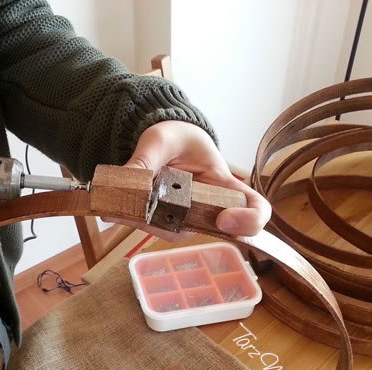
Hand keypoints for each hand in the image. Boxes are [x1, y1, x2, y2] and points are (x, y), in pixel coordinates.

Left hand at [124, 121, 270, 235]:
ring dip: (147, 220)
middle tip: (142, 207)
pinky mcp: (165, 220)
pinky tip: (115, 208)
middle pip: (210, 231)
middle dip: (175, 221)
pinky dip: (134, 219)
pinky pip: (153, 226)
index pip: (256, 209)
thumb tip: (127, 182)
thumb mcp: (161, 139)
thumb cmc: (175, 135)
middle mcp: (210, 207)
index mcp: (224, 182)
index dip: (250, 222)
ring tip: (119, 205)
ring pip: (174, 231)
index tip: (225, 220)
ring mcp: (187, 217)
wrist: (159, 139)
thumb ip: (148, 160)